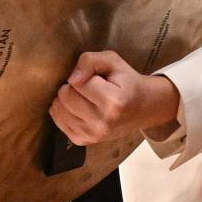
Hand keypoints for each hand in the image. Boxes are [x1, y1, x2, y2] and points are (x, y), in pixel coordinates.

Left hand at [49, 52, 181, 147]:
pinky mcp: (82, 141)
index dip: (84, 75)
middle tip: (89, 88)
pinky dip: (64, 111)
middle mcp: (101, 123)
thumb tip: (72, 78)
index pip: (77, 82)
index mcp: (113, 102)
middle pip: (64, 96)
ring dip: (66, 99)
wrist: (143, 108)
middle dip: (72, 87)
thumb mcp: (113, 61)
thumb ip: (90, 60)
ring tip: (85, 98)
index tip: (97, 79)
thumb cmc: (127, 82)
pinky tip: (79, 108)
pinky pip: (58, 121)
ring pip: (58, 109)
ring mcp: (92, 136)